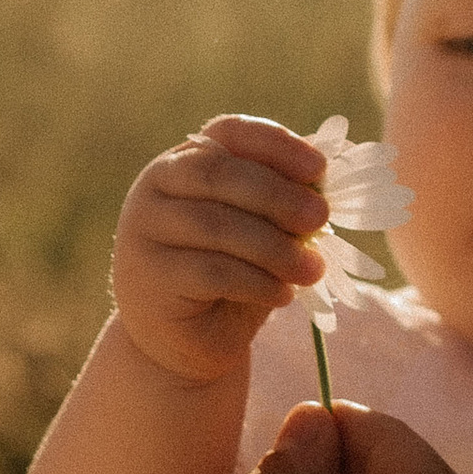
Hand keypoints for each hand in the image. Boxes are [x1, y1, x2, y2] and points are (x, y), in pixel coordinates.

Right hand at [114, 114, 330, 384]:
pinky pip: (212, 272)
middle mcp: (155, 187)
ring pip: (218, 225)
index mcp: (185, 160)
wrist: (185, 340)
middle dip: (279, 196)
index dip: (275, 145)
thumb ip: (284, 195)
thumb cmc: (231, 274)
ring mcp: (144, 231)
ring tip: (313, 270)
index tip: (319, 168)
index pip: (228, 133)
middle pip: (220, 174)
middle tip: (321, 218)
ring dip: (277, 248)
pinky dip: (258, 283)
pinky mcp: (149, 278)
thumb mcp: (261, 229)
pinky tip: (283, 295)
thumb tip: (328, 169)